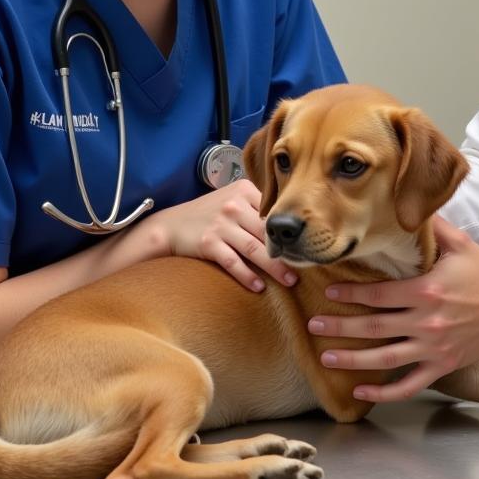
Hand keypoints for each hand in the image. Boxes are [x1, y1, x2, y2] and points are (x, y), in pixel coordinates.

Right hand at [145, 179, 297, 291]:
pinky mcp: (209, 243)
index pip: (273, 211)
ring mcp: (220, 224)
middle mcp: (233, 206)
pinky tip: (259, 287)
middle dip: (288, 251)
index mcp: (243, 190)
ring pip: (255, 249)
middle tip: (306, 265)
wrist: (171, 225)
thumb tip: (289, 220)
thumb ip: (256, 203)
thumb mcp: (232, 198)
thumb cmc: (208, 212)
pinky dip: (248, 276)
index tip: (306, 242)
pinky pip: (233, 263)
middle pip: (267, 232)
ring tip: (290, 280)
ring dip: (274, 268)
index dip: (289, 229)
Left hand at [306, 216, 478, 401]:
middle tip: (313, 323)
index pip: (379, 293)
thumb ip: (432, 227)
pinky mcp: (443, 366)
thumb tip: (410, 202)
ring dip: (352, 359)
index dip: (350, 292)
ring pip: (385, 358)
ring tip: (326, 357)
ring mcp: (434, 348)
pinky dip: (385, 391)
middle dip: (340, 326)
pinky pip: (409, 384)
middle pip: (374, 327)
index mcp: (426, 290)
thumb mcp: (460, 244)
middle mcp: (426, 322)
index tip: (327, 290)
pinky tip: (362, 390)